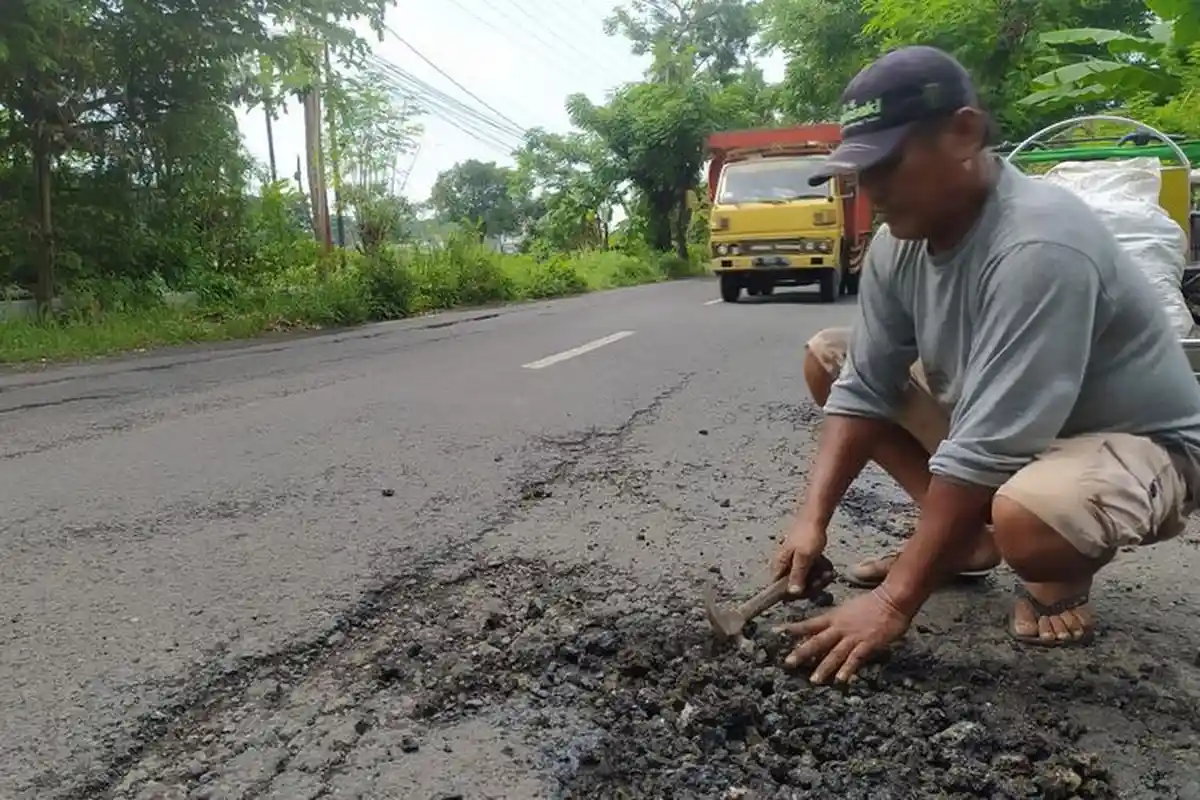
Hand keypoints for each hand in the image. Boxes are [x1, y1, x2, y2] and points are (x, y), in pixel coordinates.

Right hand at [771, 520, 829, 595]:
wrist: (816, 518)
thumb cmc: (808, 535)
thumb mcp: (804, 557)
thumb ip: (797, 575)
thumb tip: (792, 593)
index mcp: (780, 565)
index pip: (779, 589)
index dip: (794, 594)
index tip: (808, 590)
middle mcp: (784, 566)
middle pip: (795, 586)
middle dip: (811, 584)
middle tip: (823, 578)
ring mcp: (794, 562)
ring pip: (805, 579)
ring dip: (818, 577)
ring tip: (827, 571)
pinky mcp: (803, 559)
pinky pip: (810, 571)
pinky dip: (818, 570)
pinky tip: (825, 565)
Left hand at [777, 587, 910, 683]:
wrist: (893, 599)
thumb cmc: (873, 603)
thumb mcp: (849, 608)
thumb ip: (838, 619)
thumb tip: (829, 628)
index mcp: (834, 617)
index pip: (809, 623)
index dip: (793, 628)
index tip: (776, 632)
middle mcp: (840, 627)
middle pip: (817, 641)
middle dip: (802, 653)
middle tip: (787, 663)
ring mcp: (853, 636)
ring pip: (834, 654)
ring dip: (823, 667)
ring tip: (813, 680)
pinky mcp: (868, 644)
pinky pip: (855, 659)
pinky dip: (847, 670)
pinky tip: (841, 680)